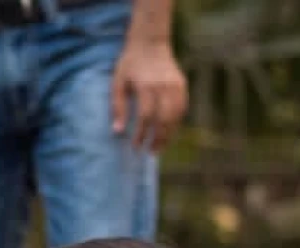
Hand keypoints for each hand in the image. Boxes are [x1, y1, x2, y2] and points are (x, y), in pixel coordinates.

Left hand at [111, 37, 187, 151]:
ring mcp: (175, 84)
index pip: (146, 116)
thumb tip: (117, 132)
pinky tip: (169, 132)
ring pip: (176, 115)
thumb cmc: (129, 65)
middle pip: (164, 118)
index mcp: (145, 85)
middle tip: (150, 152)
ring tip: (160, 147)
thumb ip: (118, 107)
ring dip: (169, 133)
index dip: (142, 134)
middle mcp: (163, 85)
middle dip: (158, 138)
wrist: (150, 42)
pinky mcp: (182, 84)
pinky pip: (182, 107)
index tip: (136, 147)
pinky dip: (176, 122)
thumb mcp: (117, 84)